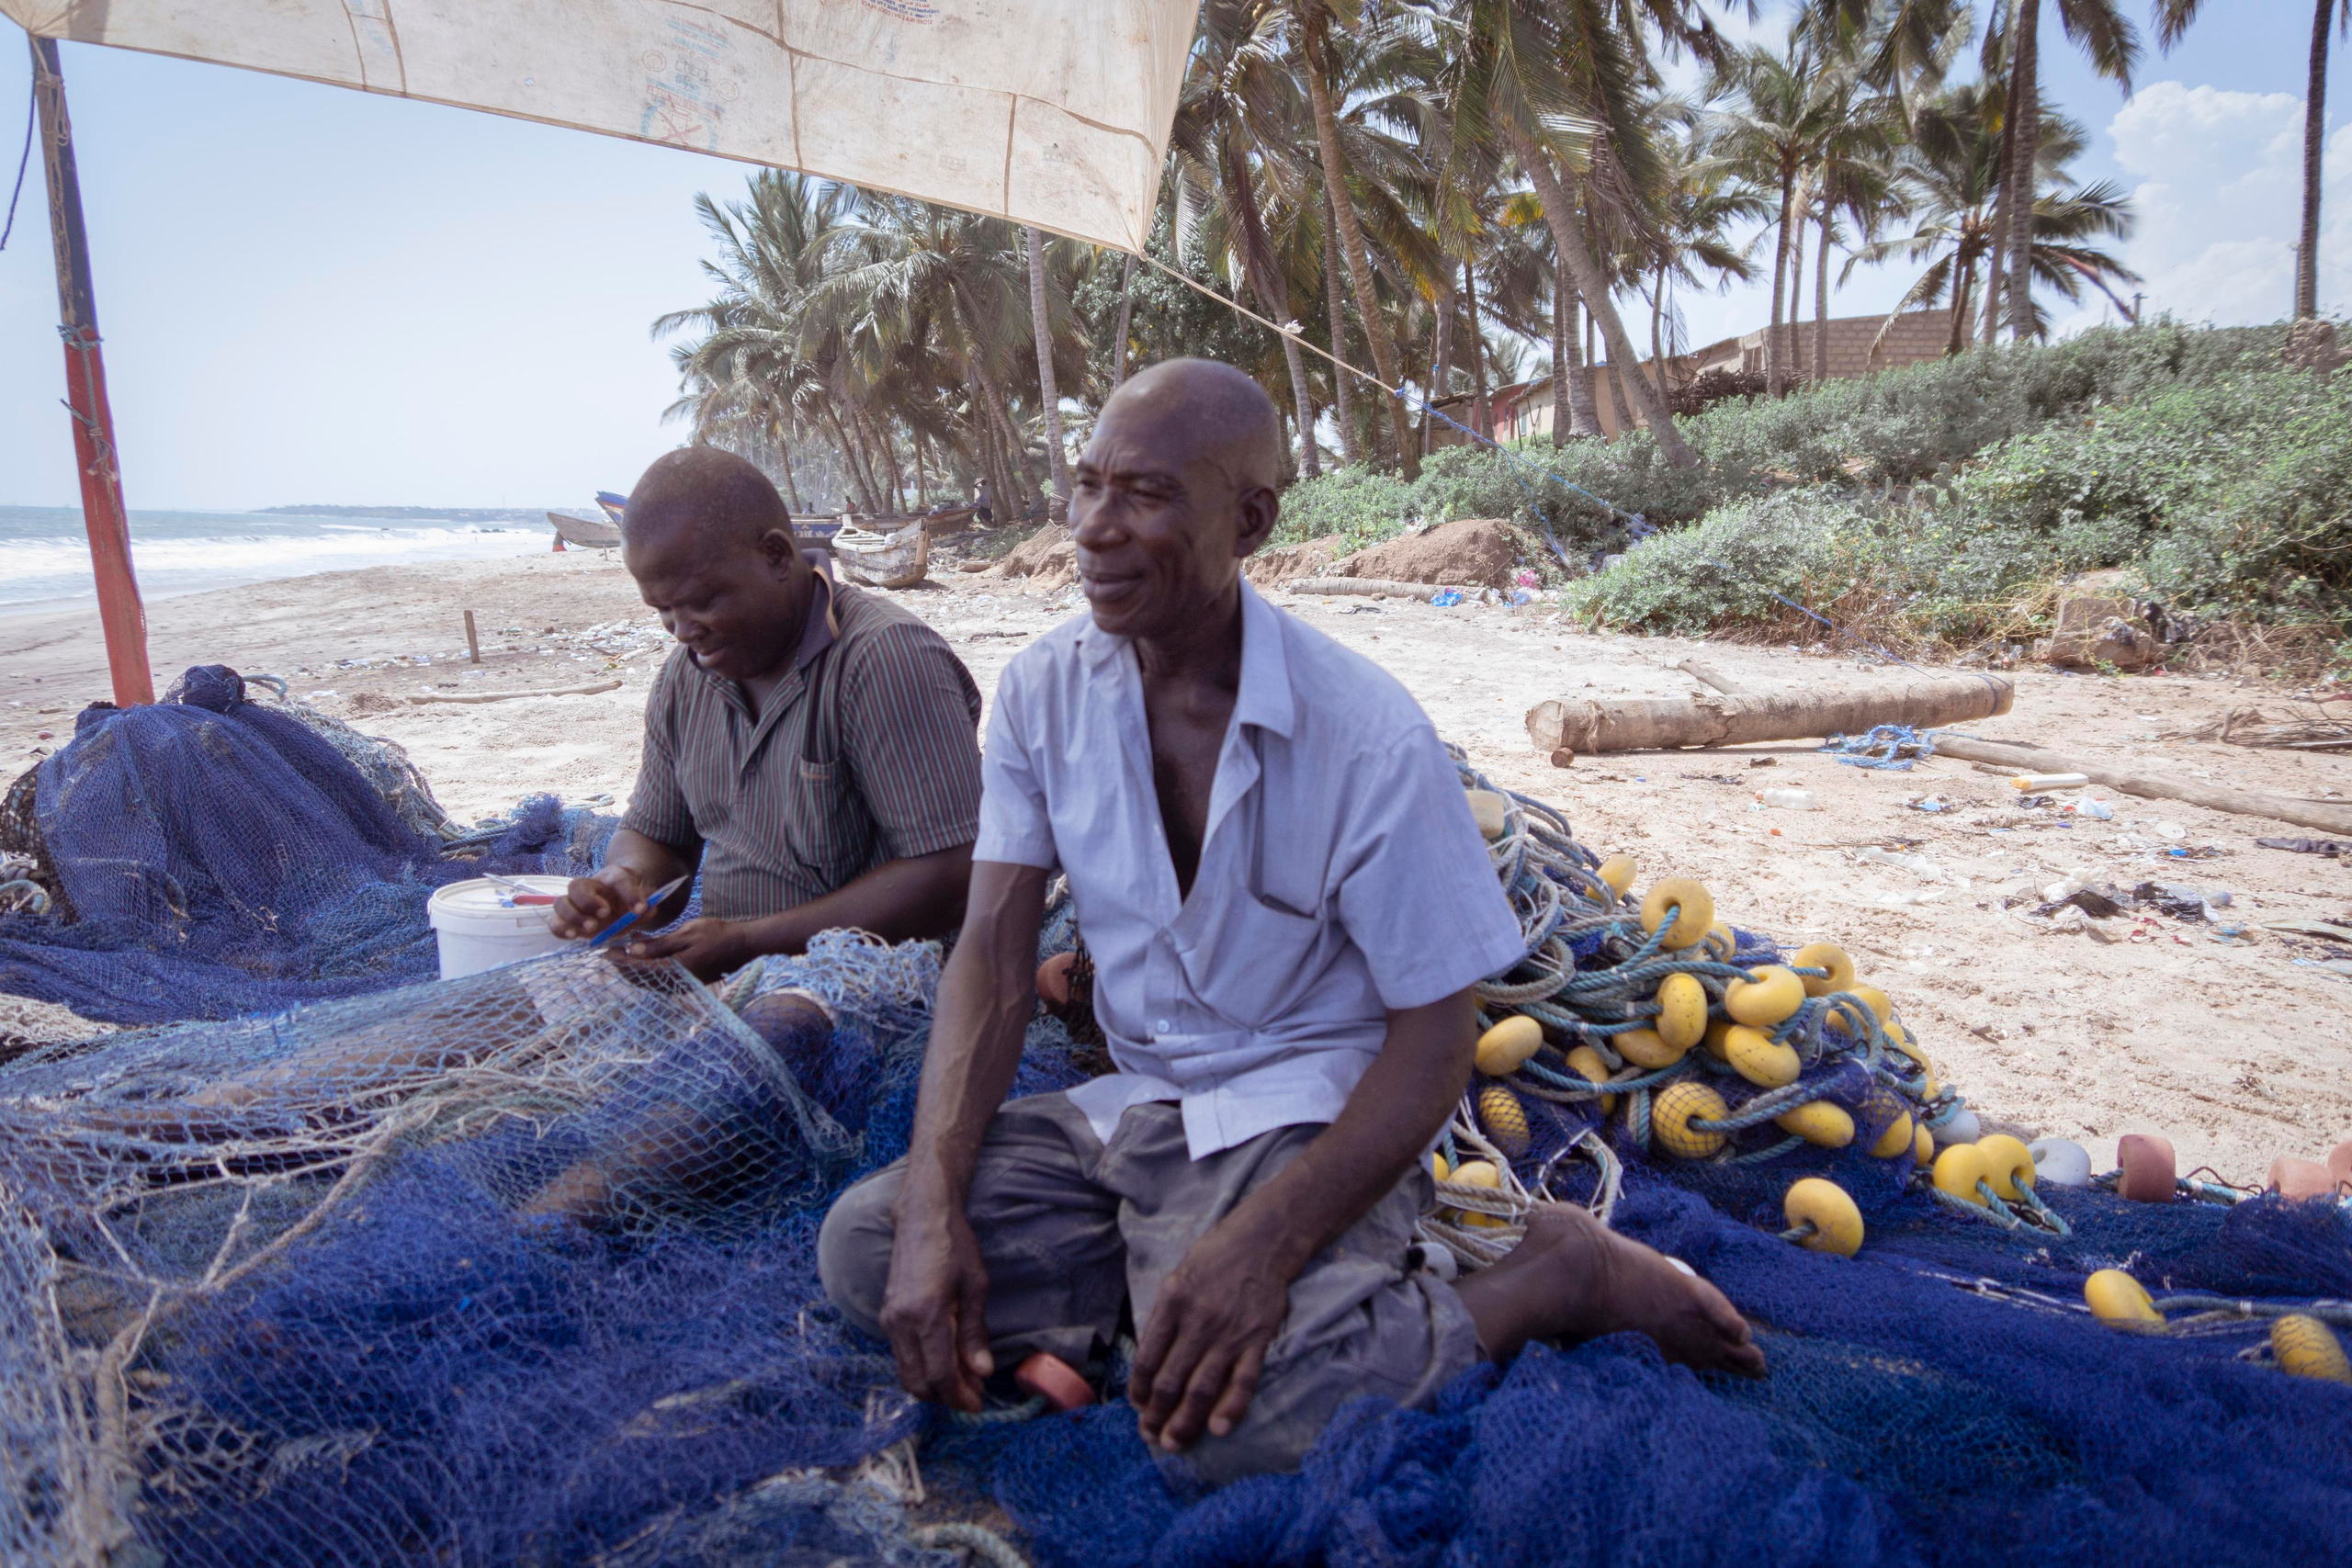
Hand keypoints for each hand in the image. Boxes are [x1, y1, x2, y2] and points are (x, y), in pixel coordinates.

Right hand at [550, 868, 649, 940]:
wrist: (618, 903)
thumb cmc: (629, 901)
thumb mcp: (642, 902)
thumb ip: (645, 905)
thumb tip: (647, 909)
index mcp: (612, 878)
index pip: (618, 879)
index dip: (629, 892)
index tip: (640, 909)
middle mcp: (589, 887)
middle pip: (577, 885)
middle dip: (589, 901)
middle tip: (605, 914)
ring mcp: (574, 903)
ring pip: (561, 902)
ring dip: (573, 916)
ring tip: (591, 928)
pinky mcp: (567, 920)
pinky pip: (555, 921)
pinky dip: (560, 928)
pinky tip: (572, 936)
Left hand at [618, 917, 749, 981]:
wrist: (743, 945)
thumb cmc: (717, 934)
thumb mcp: (686, 934)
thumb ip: (659, 945)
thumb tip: (633, 951)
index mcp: (674, 970)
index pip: (639, 968)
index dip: (621, 960)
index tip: (606, 950)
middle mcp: (675, 983)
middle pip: (641, 978)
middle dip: (624, 965)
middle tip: (611, 949)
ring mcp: (682, 985)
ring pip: (650, 980)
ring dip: (635, 967)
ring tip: (624, 950)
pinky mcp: (686, 982)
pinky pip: (660, 978)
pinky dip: (648, 967)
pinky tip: (644, 953)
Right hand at [878, 1199, 993, 1411]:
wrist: (922, 1217)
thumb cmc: (955, 1246)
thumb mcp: (976, 1287)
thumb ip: (976, 1333)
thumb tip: (982, 1372)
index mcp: (927, 1314)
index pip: (940, 1374)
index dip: (960, 1396)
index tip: (978, 1404)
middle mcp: (901, 1322)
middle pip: (918, 1382)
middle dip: (946, 1396)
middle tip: (973, 1393)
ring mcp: (889, 1320)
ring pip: (907, 1373)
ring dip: (933, 1384)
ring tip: (963, 1378)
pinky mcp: (886, 1316)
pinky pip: (902, 1356)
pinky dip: (922, 1367)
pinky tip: (945, 1359)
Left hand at [1130, 1217, 1291, 1452]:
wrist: (1261, 1243)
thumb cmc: (1213, 1260)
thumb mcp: (1176, 1280)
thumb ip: (1163, 1320)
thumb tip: (1149, 1363)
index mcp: (1172, 1305)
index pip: (1148, 1358)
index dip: (1139, 1389)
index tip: (1137, 1408)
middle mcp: (1198, 1323)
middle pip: (1171, 1381)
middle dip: (1157, 1415)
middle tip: (1150, 1438)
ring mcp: (1229, 1335)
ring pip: (1202, 1389)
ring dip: (1186, 1422)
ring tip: (1174, 1444)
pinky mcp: (1257, 1341)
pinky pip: (1242, 1381)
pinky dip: (1231, 1408)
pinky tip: (1219, 1429)